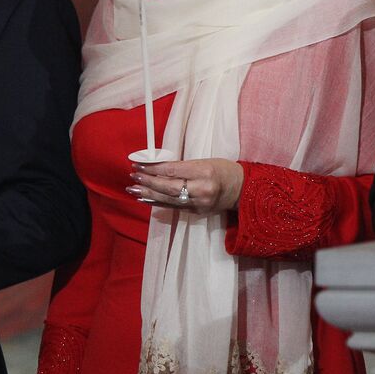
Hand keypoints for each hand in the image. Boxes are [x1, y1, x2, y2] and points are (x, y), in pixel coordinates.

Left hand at [128, 159, 243, 213]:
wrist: (242, 189)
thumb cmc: (223, 170)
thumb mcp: (205, 161)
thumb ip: (182, 166)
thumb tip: (156, 167)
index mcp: (204, 171)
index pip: (173, 170)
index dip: (154, 168)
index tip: (140, 164)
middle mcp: (201, 189)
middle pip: (168, 186)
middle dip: (148, 181)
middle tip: (133, 175)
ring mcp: (198, 203)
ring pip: (168, 199)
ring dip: (148, 194)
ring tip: (133, 189)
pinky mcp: (196, 212)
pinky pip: (173, 207)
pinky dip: (157, 202)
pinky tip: (145, 199)